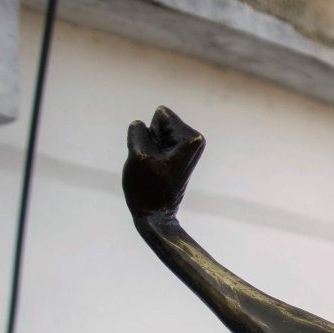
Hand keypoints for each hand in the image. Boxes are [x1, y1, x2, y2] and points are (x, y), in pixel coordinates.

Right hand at [123, 106, 205, 220]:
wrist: (154, 215)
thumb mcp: (138, 153)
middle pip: (158, 122)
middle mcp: (195, 140)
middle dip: (150, 141)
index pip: (161, 115)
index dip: (150, 135)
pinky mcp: (177, 155)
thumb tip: (140, 124)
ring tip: (155, 169)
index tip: (156, 158)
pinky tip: (155, 171)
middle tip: (154, 165)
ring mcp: (187, 148)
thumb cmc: (147, 187)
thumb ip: (138, 130)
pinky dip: (150, 154)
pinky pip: (154, 143)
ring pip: (154, 133)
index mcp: (192, 138)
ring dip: (149, 149)